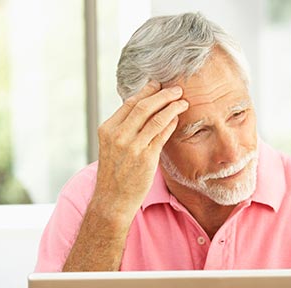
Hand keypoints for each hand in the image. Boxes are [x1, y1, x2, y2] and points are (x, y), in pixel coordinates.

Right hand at [94, 80, 188, 219]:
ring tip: (183, 102)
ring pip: (156, 118)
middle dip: (163, 95)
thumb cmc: (115, 173)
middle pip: (144, 106)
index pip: (129, 103)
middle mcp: (118, 136)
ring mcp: (132, 147)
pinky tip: (177, 118)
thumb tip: (143, 109)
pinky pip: (162, 134)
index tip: (158, 85)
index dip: (146, 91)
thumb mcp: (111, 146)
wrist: (113, 199)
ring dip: (172, 107)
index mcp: (107, 129)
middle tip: (176, 89)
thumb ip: (124, 128)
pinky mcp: (145, 158)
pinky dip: (171, 123)